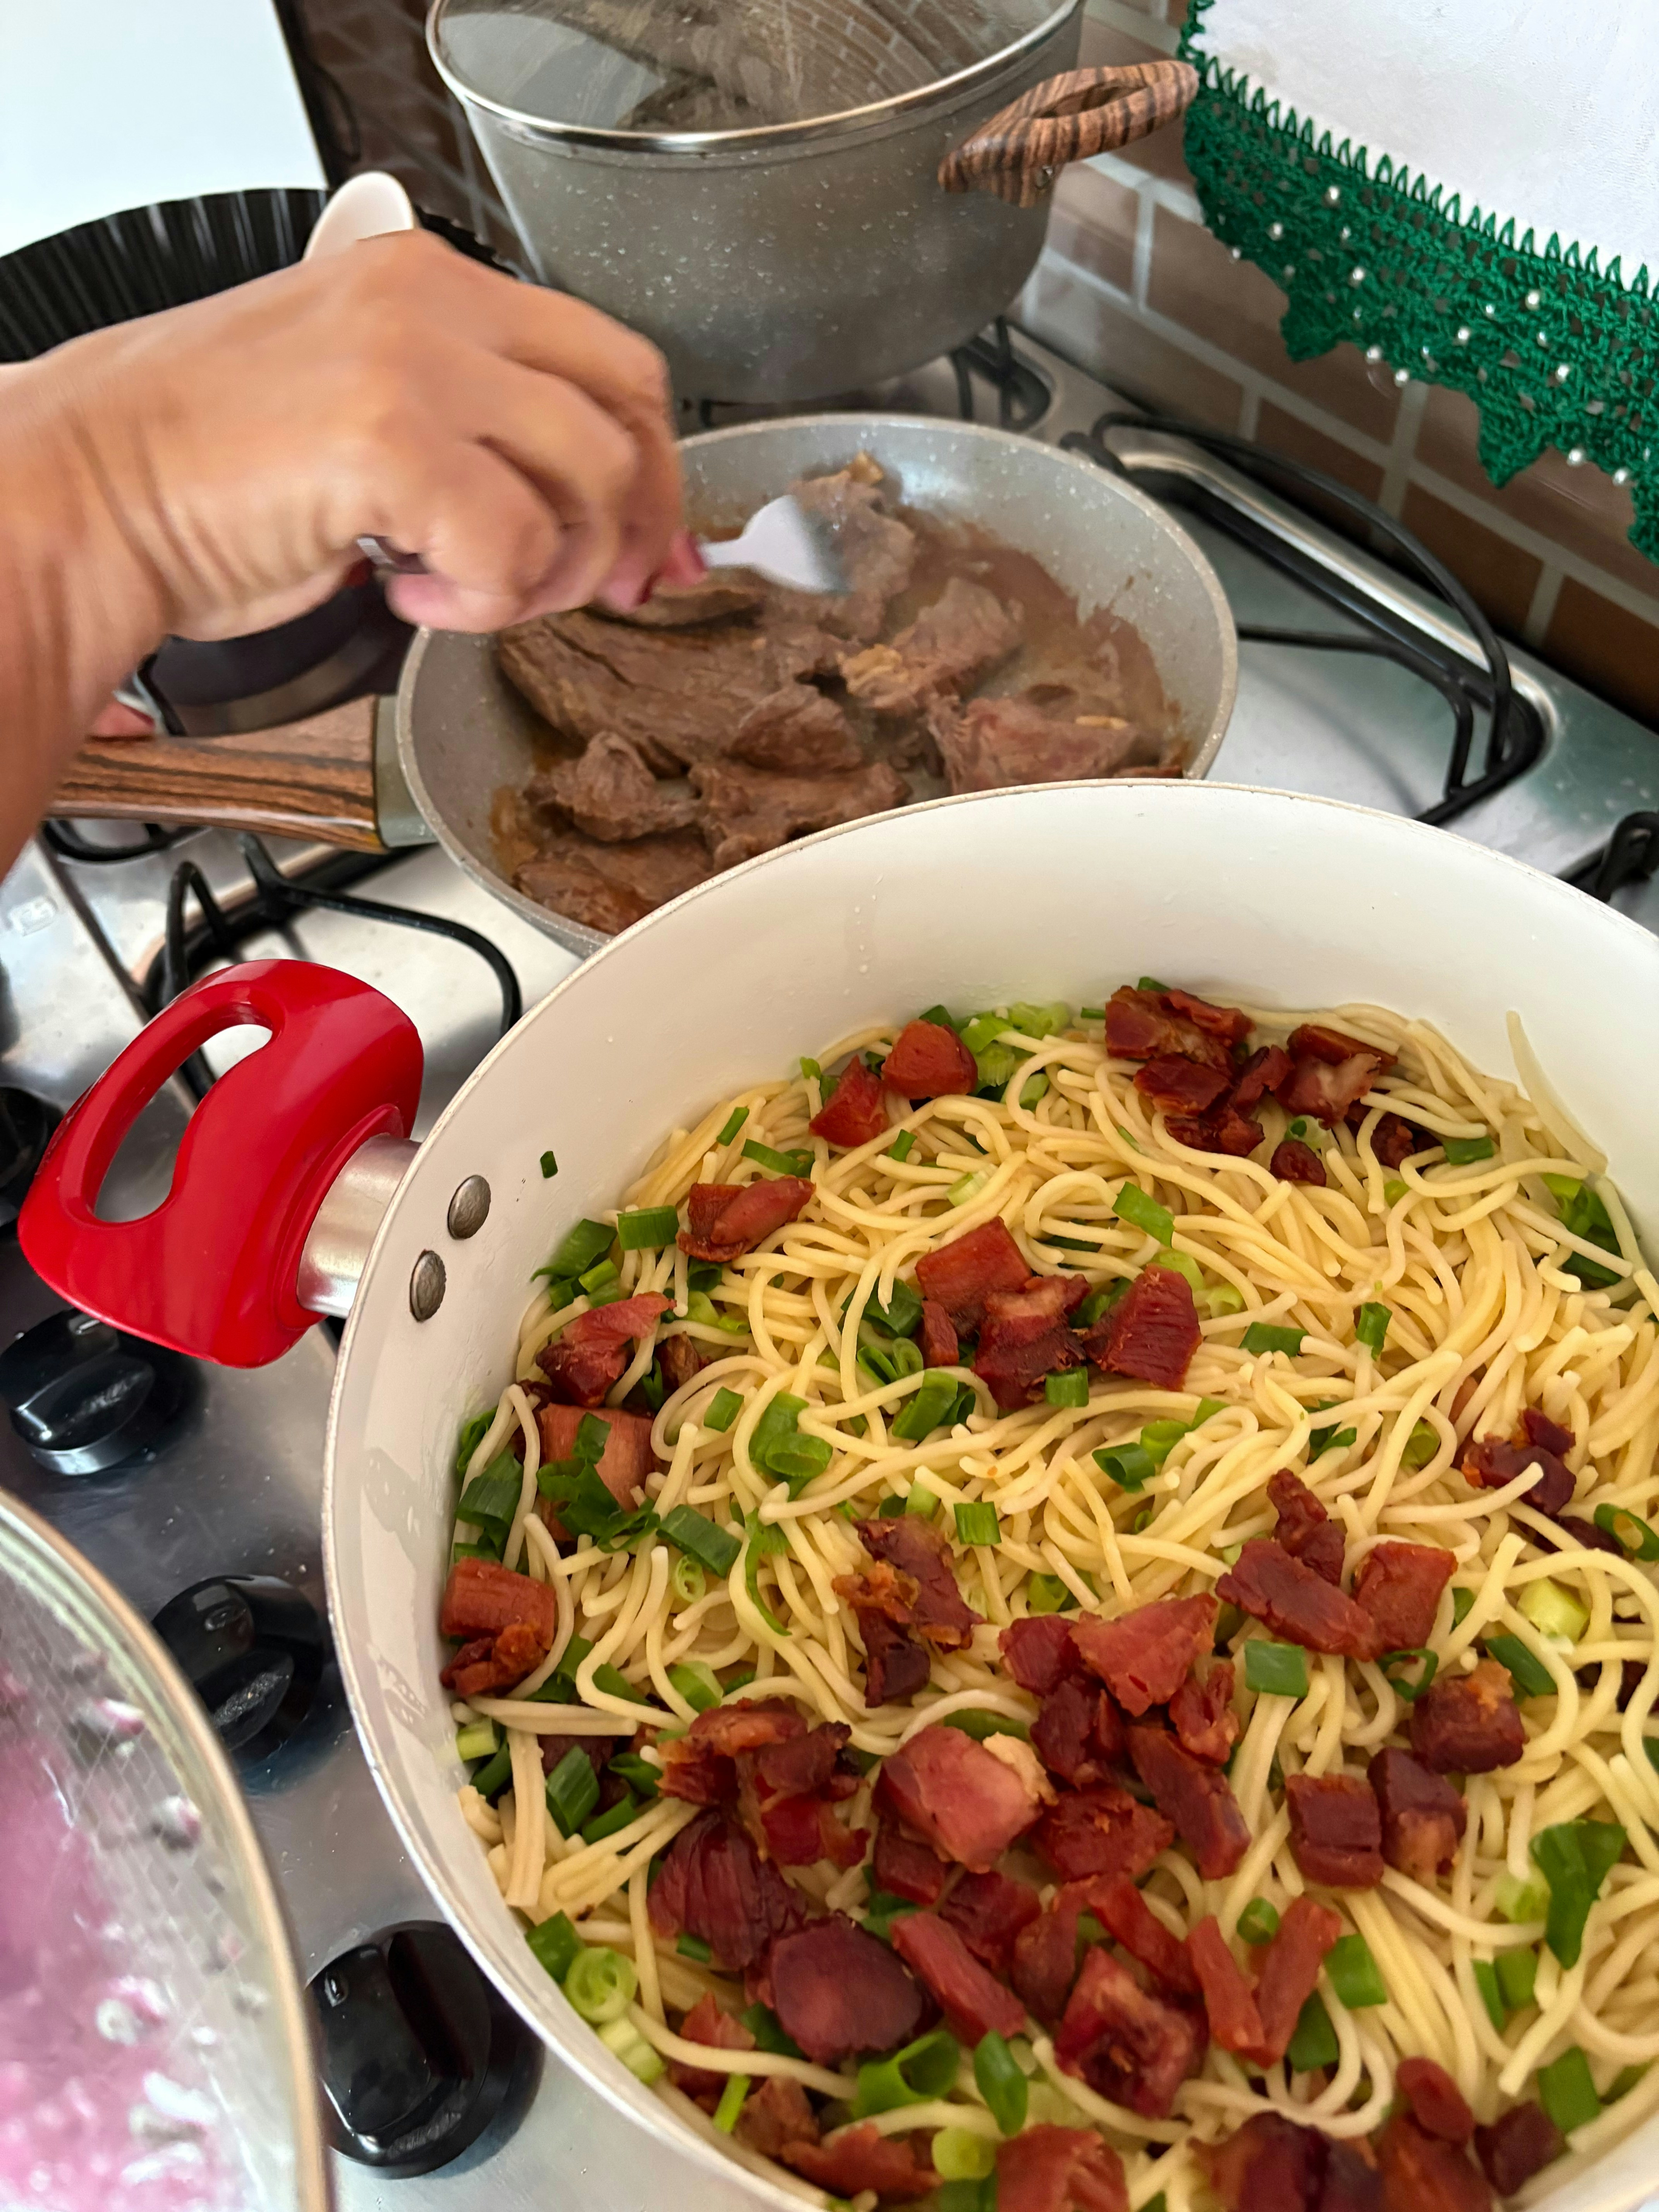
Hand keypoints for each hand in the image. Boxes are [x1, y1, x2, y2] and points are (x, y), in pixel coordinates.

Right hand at [26, 229, 690, 639]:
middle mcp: (432, 304)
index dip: (654, 465)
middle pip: (623, 413)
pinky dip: (478, 600)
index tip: (656, 543)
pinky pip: (513, 547)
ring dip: (545, 571)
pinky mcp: (391, 443)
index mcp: (430, 282)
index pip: (608, 361)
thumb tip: (596, 514)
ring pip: (583, 484)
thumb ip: (479, 431)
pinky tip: (405, 588)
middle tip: (595, 588)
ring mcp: (412, 367)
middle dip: (632, 522)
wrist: (94, 496)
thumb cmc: (212, 471)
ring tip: (462, 587)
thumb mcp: (367, 404)